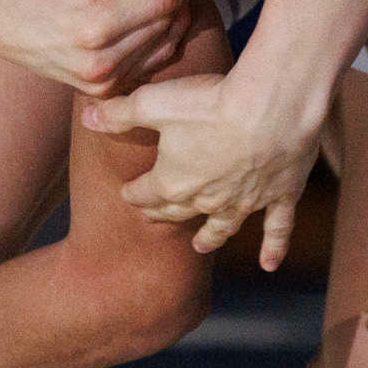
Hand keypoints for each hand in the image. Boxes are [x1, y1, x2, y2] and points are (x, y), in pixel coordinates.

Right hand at [0, 0, 197, 94]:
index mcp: (92, 27)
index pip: (161, 0)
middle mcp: (100, 62)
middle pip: (167, 23)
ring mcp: (101, 81)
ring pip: (164, 46)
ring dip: (175, 19)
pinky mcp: (101, 90)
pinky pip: (149, 64)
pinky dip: (162, 40)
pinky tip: (159, 16)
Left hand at [83, 74, 320, 270]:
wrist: (273, 107)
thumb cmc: (209, 101)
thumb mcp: (153, 102)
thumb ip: (118, 113)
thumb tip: (87, 117)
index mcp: (173, 182)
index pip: (145, 193)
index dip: (133, 192)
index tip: (127, 193)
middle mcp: (208, 200)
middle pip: (179, 210)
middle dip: (164, 212)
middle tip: (155, 215)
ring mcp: (246, 202)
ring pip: (223, 226)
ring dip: (210, 238)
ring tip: (199, 247)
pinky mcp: (281, 196)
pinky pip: (277, 230)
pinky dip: (273, 249)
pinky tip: (269, 266)